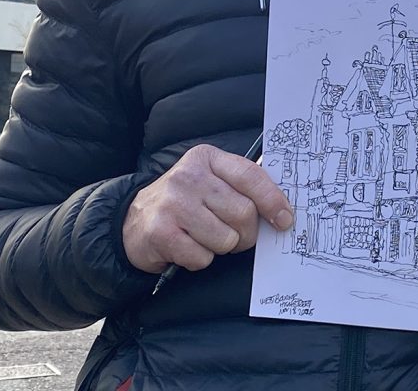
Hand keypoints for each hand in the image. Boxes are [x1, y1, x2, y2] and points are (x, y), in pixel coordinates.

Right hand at [122, 144, 292, 273]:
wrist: (133, 221)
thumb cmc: (185, 202)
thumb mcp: (212, 181)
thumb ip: (242, 187)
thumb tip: (283, 208)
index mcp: (207, 158)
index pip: (251, 176)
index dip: (273, 200)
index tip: (285, 219)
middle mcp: (189, 176)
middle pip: (243, 212)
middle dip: (246, 233)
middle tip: (234, 236)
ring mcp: (172, 203)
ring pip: (225, 239)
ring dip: (221, 248)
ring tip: (205, 238)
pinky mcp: (160, 232)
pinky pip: (202, 257)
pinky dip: (200, 259)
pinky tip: (187, 247)